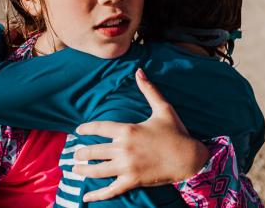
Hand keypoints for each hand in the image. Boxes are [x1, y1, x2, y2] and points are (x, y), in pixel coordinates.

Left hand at [72, 68, 208, 201]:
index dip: (86, 128)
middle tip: (75, 154)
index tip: (78, 130)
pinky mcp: (132, 181)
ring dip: (83, 170)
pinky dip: (96, 195)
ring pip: (97, 170)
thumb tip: (139, 71)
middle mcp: (124, 148)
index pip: (99, 128)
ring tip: (75, 169)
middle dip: (81, 153)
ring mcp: (127, 167)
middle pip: (93, 151)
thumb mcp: (163, 108)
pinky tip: (86, 197)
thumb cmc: (176, 132)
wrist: (189, 157)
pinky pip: (110, 190)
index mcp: (128, 130)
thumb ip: (149, 90)